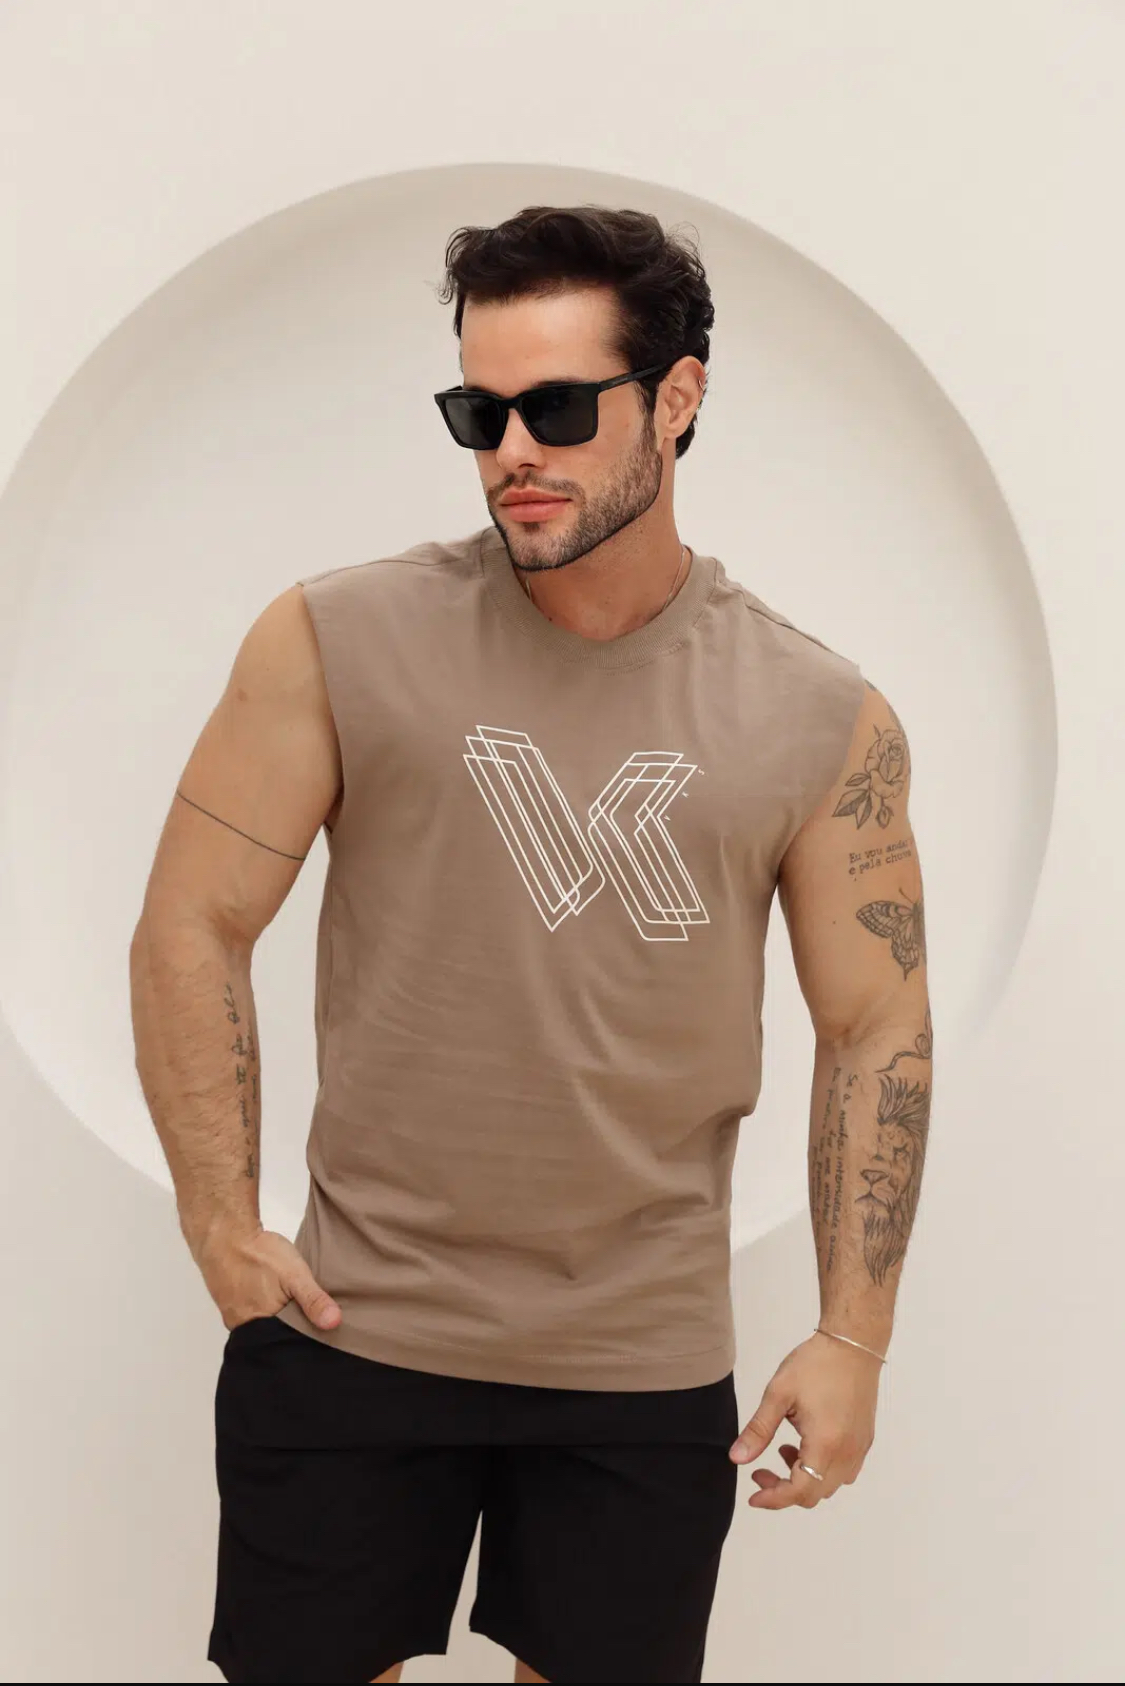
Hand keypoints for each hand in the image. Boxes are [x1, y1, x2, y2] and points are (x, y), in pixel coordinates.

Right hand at [193, 1223, 341, 1331]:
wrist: (224, 1235)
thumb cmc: (258, 1254)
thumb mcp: (294, 1275)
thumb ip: (313, 1299)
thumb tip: (334, 1324)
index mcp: (261, 1328)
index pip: (287, 1346)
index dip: (305, 1341)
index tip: (323, 1336)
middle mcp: (244, 1329)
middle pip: (274, 1338)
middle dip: (292, 1332)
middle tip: (312, 1320)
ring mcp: (234, 1318)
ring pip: (263, 1327)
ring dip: (278, 1321)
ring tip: (295, 1310)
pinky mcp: (230, 1306)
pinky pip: (251, 1316)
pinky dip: (265, 1311)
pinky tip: (274, 1300)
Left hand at [729, 1333, 880, 1508]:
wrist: (854, 1344)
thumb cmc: (815, 1365)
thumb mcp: (779, 1394)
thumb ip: (758, 1430)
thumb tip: (736, 1459)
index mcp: (825, 1445)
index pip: (799, 1491)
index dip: (773, 1499)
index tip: (752, 1494)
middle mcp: (847, 1454)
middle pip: (815, 1494)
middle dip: (784, 1490)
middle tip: (761, 1471)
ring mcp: (859, 1449)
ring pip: (830, 1485)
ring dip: (804, 1480)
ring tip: (783, 1451)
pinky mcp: (865, 1440)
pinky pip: (844, 1471)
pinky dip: (822, 1470)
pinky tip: (806, 1444)